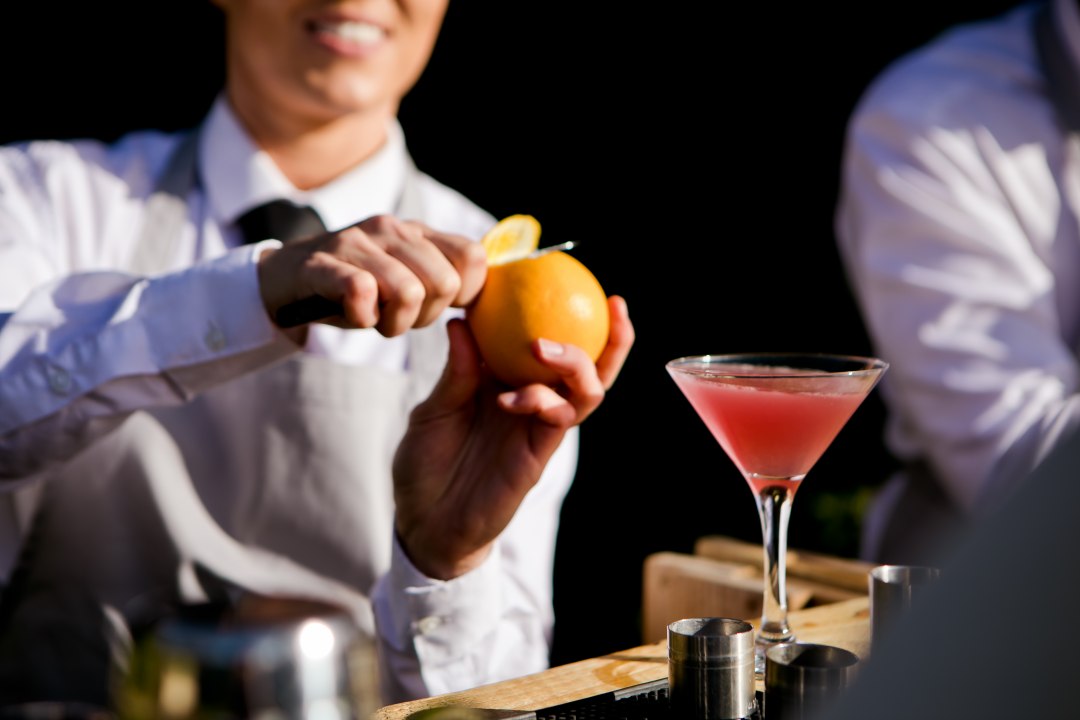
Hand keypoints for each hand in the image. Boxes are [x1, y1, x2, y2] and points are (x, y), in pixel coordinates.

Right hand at [256, 214, 487, 335]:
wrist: (284, 279)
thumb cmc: (353, 286)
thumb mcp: (404, 276)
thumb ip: (444, 277)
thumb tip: (485, 297)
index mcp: (418, 232)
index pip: (473, 256)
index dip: (465, 294)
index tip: (438, 307)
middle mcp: (391, 229)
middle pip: (445, 283)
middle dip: (426, 316)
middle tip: (398, 318)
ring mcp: (356, 242)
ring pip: (408, 291)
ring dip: (394, 323)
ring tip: (374, 319)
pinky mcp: (323, 264)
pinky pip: (361, 292)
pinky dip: (362, 317)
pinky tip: (352, 316)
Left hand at [392, 295, 633, 578]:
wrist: (424, 522)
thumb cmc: (425, 464)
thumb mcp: (433, 409)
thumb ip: (456, 371)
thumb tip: (461, 321)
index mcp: (508, 381)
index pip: (547, 340)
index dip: (566, 312)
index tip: (570, 277)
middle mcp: (533, 399)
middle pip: (589, 364)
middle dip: (610, 336)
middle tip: (613, 304)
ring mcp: (540, 427)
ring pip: (587, 390)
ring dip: (574, 362)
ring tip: (543, 348)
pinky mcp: (539, 454)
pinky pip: (558, 420)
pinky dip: (543, 402)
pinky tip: (514, 398)